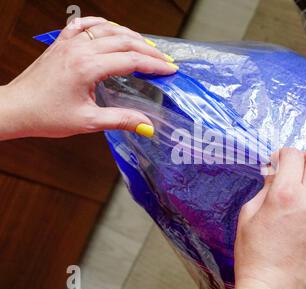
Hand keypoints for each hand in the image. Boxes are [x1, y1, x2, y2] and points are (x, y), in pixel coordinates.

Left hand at [0, 16, 177, 140]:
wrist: (16, 108)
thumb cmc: (47, 116)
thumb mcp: (88, 121)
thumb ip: (121, 120)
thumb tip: (147, 126)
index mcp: (88, 67)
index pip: (131, 60)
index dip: (154, 65)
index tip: (170, 69)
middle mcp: (80, 50)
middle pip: (124, 41)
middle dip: (148, 50)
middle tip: (164, 60)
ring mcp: (69, 43)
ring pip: (107, 29)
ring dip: (130, 35)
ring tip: (146, 46)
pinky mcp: (61, 43)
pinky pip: (85, 25)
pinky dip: (102, 25)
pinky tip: (111, 29)